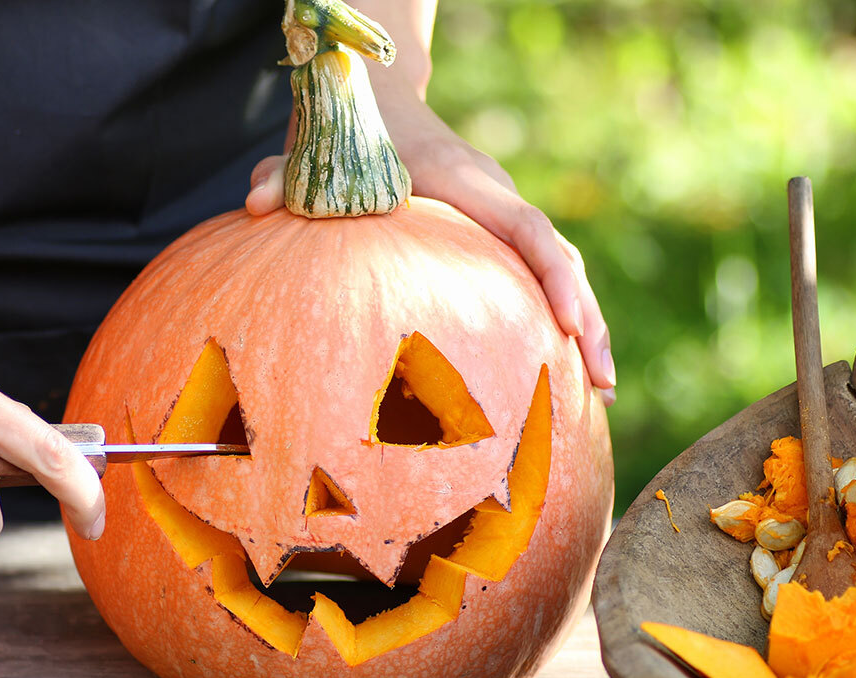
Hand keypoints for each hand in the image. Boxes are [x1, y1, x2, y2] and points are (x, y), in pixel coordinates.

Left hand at [246, 80, 614, 403]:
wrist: (379, 103)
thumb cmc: (350, 136)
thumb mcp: (314, 152)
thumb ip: (285, 177)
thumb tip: (252, 204)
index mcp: (465, 182)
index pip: (527, 228)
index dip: (555, 275)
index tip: (571, 324)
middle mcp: (495, 196)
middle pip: (560, 258)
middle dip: (587, 319)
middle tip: (602, 385)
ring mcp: (501, 215)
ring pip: (559, 270)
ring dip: (585, 328)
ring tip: (600, 395)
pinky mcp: (495, 235)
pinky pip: (536, 276)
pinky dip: (555, 317)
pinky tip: (559, 371)